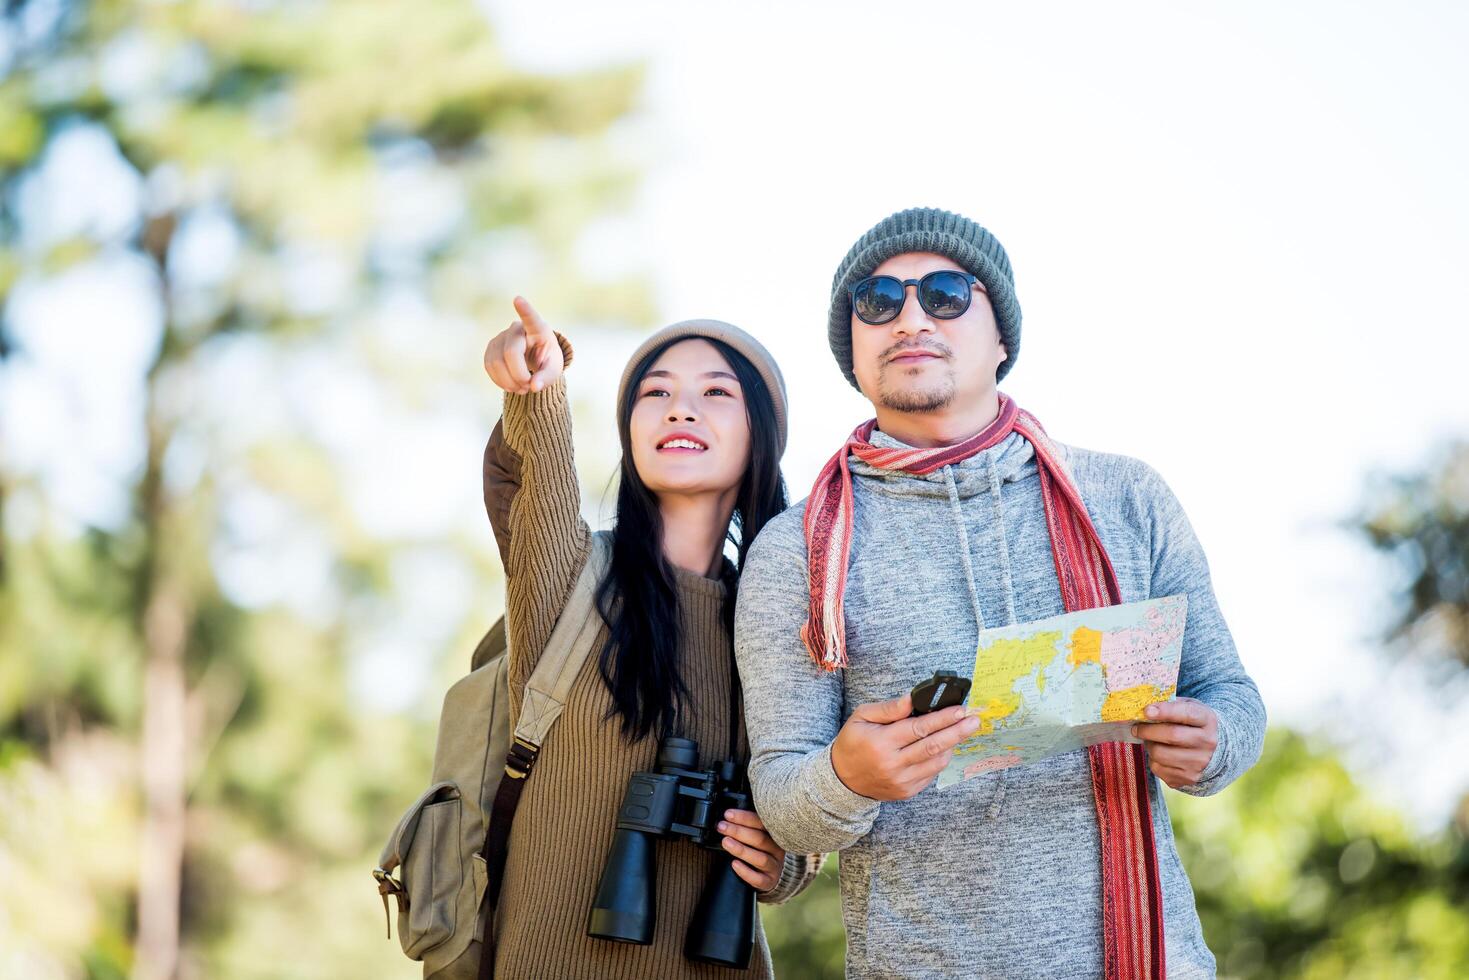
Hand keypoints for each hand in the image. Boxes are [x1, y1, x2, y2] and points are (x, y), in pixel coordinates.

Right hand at [483, 296, 563, 393]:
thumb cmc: (546, 360)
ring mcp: (501, 337)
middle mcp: (517, 329)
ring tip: (522, 388)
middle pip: (511, 353)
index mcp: (538, 329)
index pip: (531, 318)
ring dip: (509, 382)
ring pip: (496, 362)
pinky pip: (489, 366)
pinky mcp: (490, 348)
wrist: (534, 359)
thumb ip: (547, 378)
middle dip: (519, 376)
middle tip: (528, 387)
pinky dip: (500, 381)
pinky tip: (511, 384)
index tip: (518, 299)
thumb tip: (534, 387)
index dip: (524, 310)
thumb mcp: (553, 369)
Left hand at [717, 809, 785, 892]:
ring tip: (726, 842)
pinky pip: (759, 879)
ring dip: (741, 849)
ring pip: (760, 858)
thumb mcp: (757, 836)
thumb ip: (747, 827)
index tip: (728, 814)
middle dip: (738, 831)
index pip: (761, 823)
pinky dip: (746, 872)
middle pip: (760, 839)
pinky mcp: (769, 882)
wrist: (772, 874)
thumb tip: (727, 818)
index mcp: (774, 834)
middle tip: (722, 827)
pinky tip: (734, 864)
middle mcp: (777, 850)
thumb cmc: (760, 850)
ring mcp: (774, 867)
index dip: (744, 818)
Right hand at [829, 694, 980, 800]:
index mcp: (881, 743)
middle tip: (974, 720)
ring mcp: (902, 781)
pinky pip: (931, 774)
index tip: (960, 709)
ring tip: (961, 731)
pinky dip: (940, 759)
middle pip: (933, 746)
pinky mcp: (907, 792)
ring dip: (952, 745)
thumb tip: (912, 698)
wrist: (843, 780)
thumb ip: (888, 709)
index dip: (941, 719)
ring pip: (936, 762)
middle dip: (957, 732)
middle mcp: (893, 764)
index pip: (918, 729)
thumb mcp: (862, 718)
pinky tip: (943, 747)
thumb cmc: (853, 743)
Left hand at [1132, 696, 1218, 788]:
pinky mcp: (1188, 778)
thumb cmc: (1192, 724)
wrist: (1211, 751)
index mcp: (1208, 720)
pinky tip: (1159, 753)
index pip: (1187, 714)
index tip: (1147, 711)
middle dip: (1148, 730)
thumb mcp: (1187, 707)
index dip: (1165, 711)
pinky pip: (1158, 768)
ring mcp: (1199, 763)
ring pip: (1160, 754)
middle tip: (1136, 727)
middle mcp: (1208, 743)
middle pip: (1172, 735)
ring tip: (1150, 740)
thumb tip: (1145, 708)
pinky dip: (1152, 760)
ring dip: (1149, 745)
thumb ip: (1170, 704)